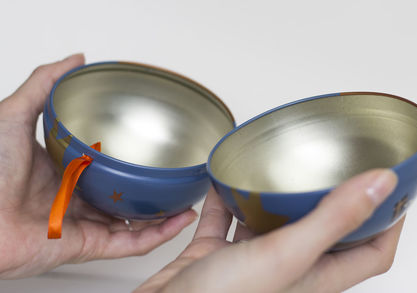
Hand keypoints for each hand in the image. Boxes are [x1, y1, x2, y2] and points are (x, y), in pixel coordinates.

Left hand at [0, 55, 197, 278]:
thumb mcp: (13, 115)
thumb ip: (43, 84)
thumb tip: (74, 61)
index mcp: (65, 171)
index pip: (106, 165)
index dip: (129, 158)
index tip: (150, 146)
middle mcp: (76, 198)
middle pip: (124, 195)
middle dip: (152, 187)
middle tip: (174, 174)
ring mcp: (83, 223)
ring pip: (134, 222)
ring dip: (164, 213)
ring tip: (188, 198)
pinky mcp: (87, 245)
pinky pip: (130, 244)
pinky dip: (158, 235)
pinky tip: (178, 220)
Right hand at [135, 169, 403, 292]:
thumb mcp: (287, 254)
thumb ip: (333, 220)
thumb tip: (381, 186)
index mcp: (319, 275)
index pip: (374, 249)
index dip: (389, 220)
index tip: (393, 186)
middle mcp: (291, 269)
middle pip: (326, 231)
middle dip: (335, 199)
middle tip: (339, 166)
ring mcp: (255, 262)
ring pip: (276, 223)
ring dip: (280, 197)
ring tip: (284, 168)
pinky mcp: (219, 256)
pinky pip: (227, 220)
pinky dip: (228, 200)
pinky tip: (226, 180)